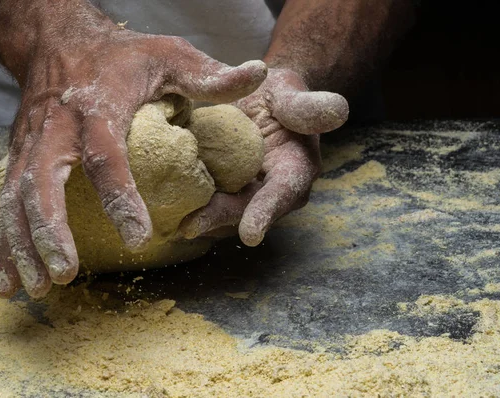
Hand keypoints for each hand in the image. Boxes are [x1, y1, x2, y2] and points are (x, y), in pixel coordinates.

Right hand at [0, 7, 267, 297]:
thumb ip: (209, 75)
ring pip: (17, 199)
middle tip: (66, 273)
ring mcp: (30, 143)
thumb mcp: (168, 55)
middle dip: (51, 231)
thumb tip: (257, 74)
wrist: (58, 40)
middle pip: (43, 182)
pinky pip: (5, 202)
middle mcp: (56, 129)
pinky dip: (6, 243)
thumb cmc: (121, 55)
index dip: (120, 197)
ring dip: (23, 246)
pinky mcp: (18, 155)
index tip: (138, 238)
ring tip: (36, 289)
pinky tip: (12, 281)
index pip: (105, 156)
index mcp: (97, 108)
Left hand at [178, 68, 347, 245]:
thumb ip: (309, 106)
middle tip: (190, 227)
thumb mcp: (292, 92)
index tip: (250, 234)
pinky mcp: (224, 192)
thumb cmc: (279, 94)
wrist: (260, 101)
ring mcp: (247, 195)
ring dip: (199, 218)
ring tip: (169, 220)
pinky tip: (160, 204)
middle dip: (220, 221)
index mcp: (296, 169)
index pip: (284, 193)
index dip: (266, 212)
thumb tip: (339, 110)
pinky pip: (206, 201)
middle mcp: (273, 191)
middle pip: (247, 211)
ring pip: (223, 213)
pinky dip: (186, 203)